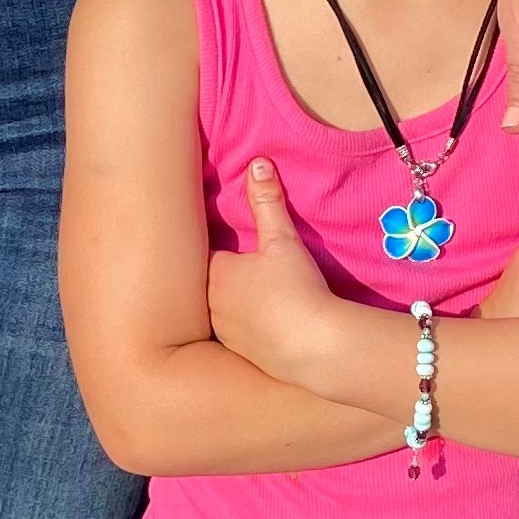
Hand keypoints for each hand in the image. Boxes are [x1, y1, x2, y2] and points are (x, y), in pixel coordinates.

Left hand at [207, 159, 358, 392]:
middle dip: (222, 277)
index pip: (204, 254)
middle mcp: (210, 306)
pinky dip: (247, 329)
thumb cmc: (295, 289)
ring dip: (232, 305)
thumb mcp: (282, 239)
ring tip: (255, 298)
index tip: (227, 242)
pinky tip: (265, 325)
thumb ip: (267, 202)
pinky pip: (237, 336)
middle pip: (208, 284)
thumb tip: (258, 162)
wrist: (314, 347)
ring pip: (220, 312)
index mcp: (215, 275)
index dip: (216, 247)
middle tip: (242, 269)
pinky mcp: (241, 356)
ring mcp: (224, 334)